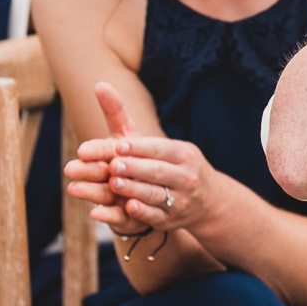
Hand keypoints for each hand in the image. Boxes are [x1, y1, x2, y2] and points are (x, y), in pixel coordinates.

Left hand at [66, 82, 219, 237]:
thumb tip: (99, 85)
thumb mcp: (159, 143)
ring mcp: (179, 199)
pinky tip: (128, 208)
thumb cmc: (172, 164)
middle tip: (112, 165)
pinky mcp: (171, 220)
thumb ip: (123, 117)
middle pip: (157, 171)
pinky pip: (156, 216)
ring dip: (134, 190)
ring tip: (113, 185)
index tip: (118, 146)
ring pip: (155, 194)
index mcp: (183, 153)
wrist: (207, 200)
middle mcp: (185, 175)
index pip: (159, 149)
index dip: (138, 148)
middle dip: (134, 168)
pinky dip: (143, 212)